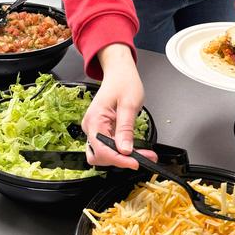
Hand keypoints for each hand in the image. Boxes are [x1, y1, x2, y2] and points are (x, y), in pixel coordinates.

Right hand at [81, 44, 157, 168]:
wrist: (119, 72)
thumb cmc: (124, 82)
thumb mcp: (129, 105)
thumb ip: (126, 129)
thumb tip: (125, 150)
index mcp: (95, 119)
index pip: (103, 150)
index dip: (120, 160)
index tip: (137, 162)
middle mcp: (90, 126)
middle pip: (100, 156)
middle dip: (121, 161)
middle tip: (144, 157)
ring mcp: (94, 129)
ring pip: (103, 154)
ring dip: (121, 158)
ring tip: (142, 154)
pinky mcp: (100, 130)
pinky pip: (107, 147)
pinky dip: (120, 151)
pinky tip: (134, 149)